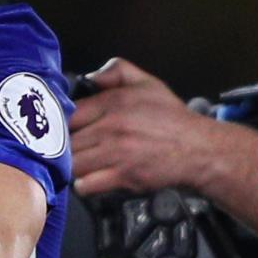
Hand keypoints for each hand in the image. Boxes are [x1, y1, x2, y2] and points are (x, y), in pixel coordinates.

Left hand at [69, 57, 216, 198]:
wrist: (197, 150)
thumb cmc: (171, 118)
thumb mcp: (148, 83)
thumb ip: (117, 71)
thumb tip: (90, 77)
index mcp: (114, 102)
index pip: (67, 114)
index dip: (59, 124)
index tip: (60, 130)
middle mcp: (111, 127)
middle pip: (65, 142)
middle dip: (63, 148)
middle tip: (70, 151)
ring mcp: (115, 153)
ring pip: (71, 164)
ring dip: (72, 167)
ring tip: (81, 164)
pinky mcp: (122, 177)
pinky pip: (84, 185)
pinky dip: (84, 185)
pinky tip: (93, 178)